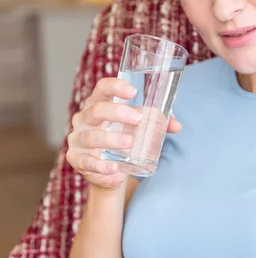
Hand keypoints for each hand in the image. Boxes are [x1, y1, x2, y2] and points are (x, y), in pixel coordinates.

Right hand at [66, 77, 181, 189]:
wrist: (108, 171)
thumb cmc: (122, 140)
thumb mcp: (138, 129)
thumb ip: (157, 124)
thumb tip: (176, 126)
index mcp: (97, 104)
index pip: (101, 89)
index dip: (115, 86)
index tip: (133, 91)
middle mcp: (84, 119)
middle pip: (96, 110)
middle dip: (117, 112)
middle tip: (138, 119)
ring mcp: (77, 139)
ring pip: (91, 137)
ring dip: (111, 139)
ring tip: (130, 142)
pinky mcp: (77, 159)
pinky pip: (87, 162)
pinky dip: (100, 165)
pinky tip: (113, 167)